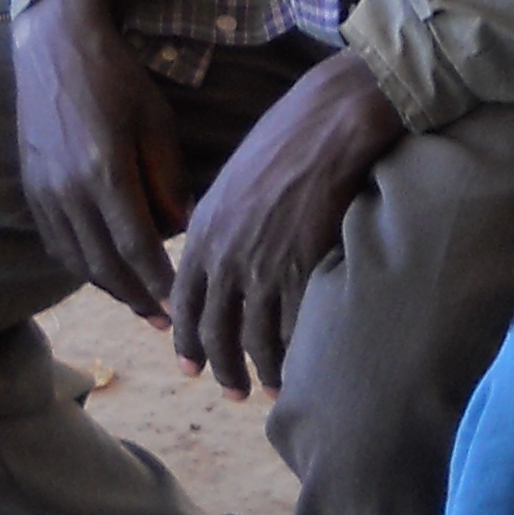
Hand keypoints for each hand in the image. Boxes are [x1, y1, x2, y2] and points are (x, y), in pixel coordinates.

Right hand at [14, 0, 187, 320]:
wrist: (54, 51)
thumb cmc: (117, 79)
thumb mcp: (156, 120)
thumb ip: (168, 177)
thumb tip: (182, 228)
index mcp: (103, 170)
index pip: (135, 245)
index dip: (158, 282)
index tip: (181, 305)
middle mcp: (67, 190)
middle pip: (104, 264)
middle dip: (137, 297)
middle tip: (166, 322)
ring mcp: (43, 193)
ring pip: (78, 260)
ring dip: (111, 288)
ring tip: (141, 304)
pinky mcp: (31, 191)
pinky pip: (58, 244)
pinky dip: (84, 266)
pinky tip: (107, 273)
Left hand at [172, 53, 405, 399]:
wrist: (329, 122)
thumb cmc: (285, 140)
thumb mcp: (229, 181)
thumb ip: (214, 224)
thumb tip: (212, 256)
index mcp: (202, 234)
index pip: (184, 305)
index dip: (187, 343)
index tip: (191, 368)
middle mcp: (225, 257)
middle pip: (217, 333)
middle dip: (222, 370)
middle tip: (232, 392)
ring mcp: (263, 266)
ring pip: (255, 340)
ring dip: (262, 372)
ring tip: (270, 389)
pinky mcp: (303, 269)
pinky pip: (293, 328)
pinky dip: (295, 355)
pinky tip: (301, 366)